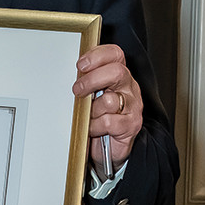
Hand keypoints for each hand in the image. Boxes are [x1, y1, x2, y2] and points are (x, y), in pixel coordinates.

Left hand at [72, 43, 142, 176]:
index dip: (98, 56)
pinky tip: (94, 130)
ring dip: (92, 110)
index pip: (115, 55)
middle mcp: (129, 88)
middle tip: (77, 90)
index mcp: (119, 76)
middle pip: (116, 72)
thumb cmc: (99, 120)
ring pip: (109, 100)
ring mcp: (133, 106)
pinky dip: (96, 127)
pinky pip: (108, 122)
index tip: (81, 65)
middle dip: (92, 80)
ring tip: (89, 117)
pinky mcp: (131, 125)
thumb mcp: (91, 97)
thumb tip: (71, 76)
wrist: (111, 149)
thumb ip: (86, 84)